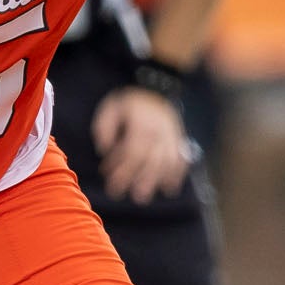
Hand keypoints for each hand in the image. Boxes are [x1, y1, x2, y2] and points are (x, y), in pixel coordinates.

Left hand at [92, 84, 192, 201]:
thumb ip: (104, 127)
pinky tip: (170, 189)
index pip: (132, 152)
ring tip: (146, 197)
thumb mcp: (111, 107)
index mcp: (141, 125)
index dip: (122, 169)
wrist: (156, 85)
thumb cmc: (129, 101)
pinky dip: (177, 174)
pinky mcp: (179, 138)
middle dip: (142, 180)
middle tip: (134, 198)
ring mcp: (171, 135)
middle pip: (151, 160)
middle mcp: (159, 131)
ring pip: (167, 162)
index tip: (111, 184)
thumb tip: (103, 149)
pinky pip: (181, 158)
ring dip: (157, 181)